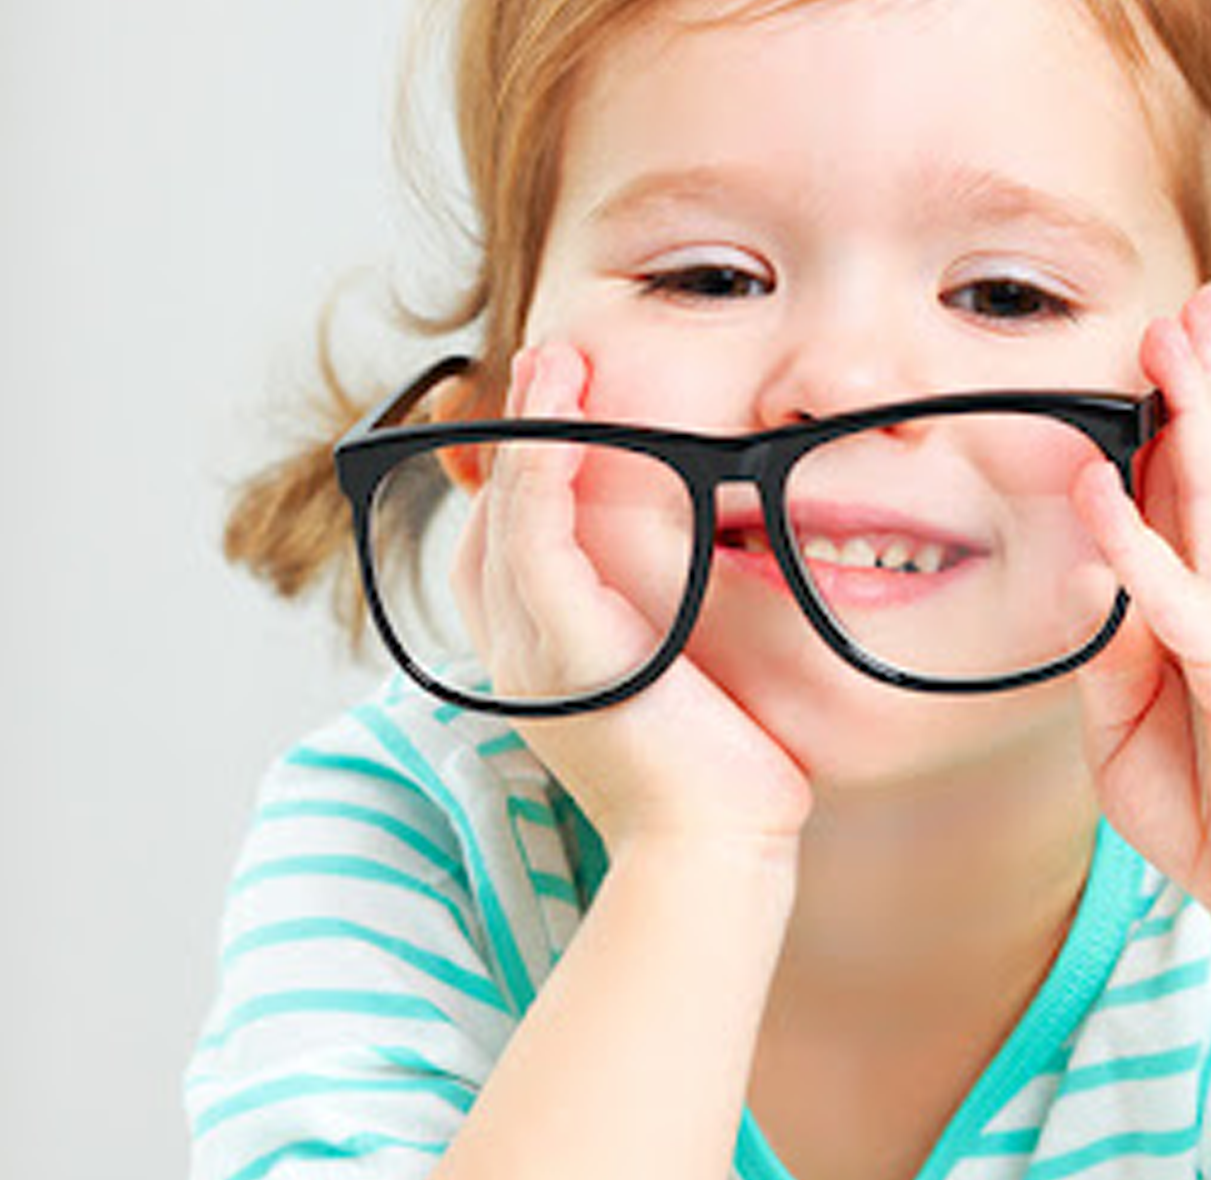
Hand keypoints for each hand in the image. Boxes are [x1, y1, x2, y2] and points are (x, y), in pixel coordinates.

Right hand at [450, 343, 812, 861]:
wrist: (719, 847)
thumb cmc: (718, 776)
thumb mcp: (682, 677)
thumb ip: (664, 620)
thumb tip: (691, 567)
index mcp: (539, 664)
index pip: (501, 549)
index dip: (517, 473)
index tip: (553, 407)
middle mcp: (518, 657)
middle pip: (491, 521)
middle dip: (516, 433)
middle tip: (549, 362)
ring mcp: (532, 657)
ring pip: (509, 517)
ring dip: (529, 428)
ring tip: (554, 362)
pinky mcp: (568, 655)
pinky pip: (537, 540)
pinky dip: (546, 470)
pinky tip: (565, 413)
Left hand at [1071, 284, 1210, 978]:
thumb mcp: (1127, 723)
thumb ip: (1110, 650)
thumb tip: (1090, 583)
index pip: (1193, 492)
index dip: (1180, 414)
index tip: (1165, 342)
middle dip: (1201, 383)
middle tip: (1188, 302)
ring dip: (1191, 423)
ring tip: (1169, 348)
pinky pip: (1183, 603)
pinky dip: (1139, 546)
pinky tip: (1106, 495)